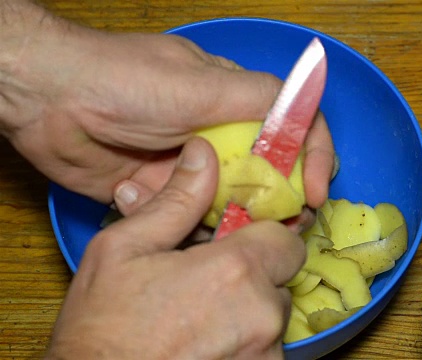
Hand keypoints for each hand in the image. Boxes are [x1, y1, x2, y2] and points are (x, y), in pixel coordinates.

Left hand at [1, 3, 333, 210]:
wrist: (47, 101)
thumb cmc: (125, 81)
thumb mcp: (200, 83)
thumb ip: (256, 97)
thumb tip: (301, 114)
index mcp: (235, 102)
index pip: (292, 128)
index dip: (315, 157)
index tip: (317, 193)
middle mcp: (218, 137)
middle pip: (268, 175)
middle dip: (279, 202)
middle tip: (282, 229)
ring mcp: (190, 169)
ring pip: (229, 205)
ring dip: (227, 221)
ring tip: (212, 229)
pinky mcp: (161, 194)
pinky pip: (185, 220)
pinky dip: (176, 223)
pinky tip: (143, 199)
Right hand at [46, 138, 305, 358]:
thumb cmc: (102, 328)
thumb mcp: (124, 250)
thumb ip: (176, 200)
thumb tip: (202, 153)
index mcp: (236, 271)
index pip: (286, 239)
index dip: (262, 239)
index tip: (235, 246)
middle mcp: (262, 315)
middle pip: (279, 280)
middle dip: (251, 278)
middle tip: (207, 286)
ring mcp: (265, 355)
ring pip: (272, 319)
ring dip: (247, 315)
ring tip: (200, 320)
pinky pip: (265, 351)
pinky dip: (244, 346)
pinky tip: (205, 346)